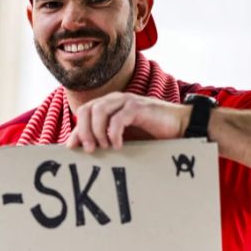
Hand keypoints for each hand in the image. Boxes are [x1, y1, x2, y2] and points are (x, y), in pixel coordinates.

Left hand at [66, 93, 190, 151]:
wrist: (178, 126)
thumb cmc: (150, 133)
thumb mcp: (123, 137)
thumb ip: (106, 140)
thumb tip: (84, 150)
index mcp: (108, 106)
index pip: (84, 113)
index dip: (76, 130)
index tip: (72, 148)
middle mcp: (115, 100)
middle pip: (87, 109)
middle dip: (84, 130)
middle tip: (90, 149)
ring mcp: (127, 102)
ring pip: (100, 110)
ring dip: (98, 131)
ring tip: (104, 147)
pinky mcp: (140, 107)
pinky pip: (119, 117)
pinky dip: (115, 133)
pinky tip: (119, 145)